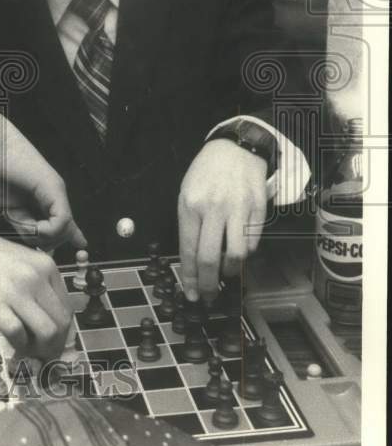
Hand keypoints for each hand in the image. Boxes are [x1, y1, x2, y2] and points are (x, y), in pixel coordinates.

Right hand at [0, 109, 86, 251]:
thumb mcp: (11, 209)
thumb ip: (26, 226)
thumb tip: (41, 245)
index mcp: (47, 198)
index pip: (66, 221)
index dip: (72, 236)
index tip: (80, 245)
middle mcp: (56, 194)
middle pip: (65, 232)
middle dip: (48, 242)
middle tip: (27, 234)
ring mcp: (57, 190)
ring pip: (63, 229)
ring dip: (43, 237)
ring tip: (23, 225)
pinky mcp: (53, 188)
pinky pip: (60, 220)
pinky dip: (45, 230)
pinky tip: (31, 224)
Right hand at [0, 228, 73, 359]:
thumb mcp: (21, 260)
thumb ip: (38, 283)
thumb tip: (50, 318)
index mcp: (46, 265)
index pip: (67, 308)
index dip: (62, 330)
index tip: (53, 340)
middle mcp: (35, 277)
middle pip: (61, 323)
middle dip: (55, 344)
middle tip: (44, 353)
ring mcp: (15, 291)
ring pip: (47, 332)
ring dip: (41, 350)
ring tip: (30, 351)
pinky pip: (19, 335)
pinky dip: (20, 346)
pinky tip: (14, 343)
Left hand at [177, 138, 267, 302]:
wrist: (235, 149)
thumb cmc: (205, 173)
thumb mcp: (186, 193)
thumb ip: (189, 224)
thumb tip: (192, 259)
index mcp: (190, 206)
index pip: (188, 250)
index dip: (190, 277)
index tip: (191, 294)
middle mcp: (213, 209)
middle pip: (210, 258)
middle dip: (208, 284)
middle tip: (208, 297)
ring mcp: (238, 210)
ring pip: (236, 255)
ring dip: (230, 272)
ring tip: (225, 274)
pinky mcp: (258, 210)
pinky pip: (253, 243)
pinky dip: (245, 255)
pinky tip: (238, 253)